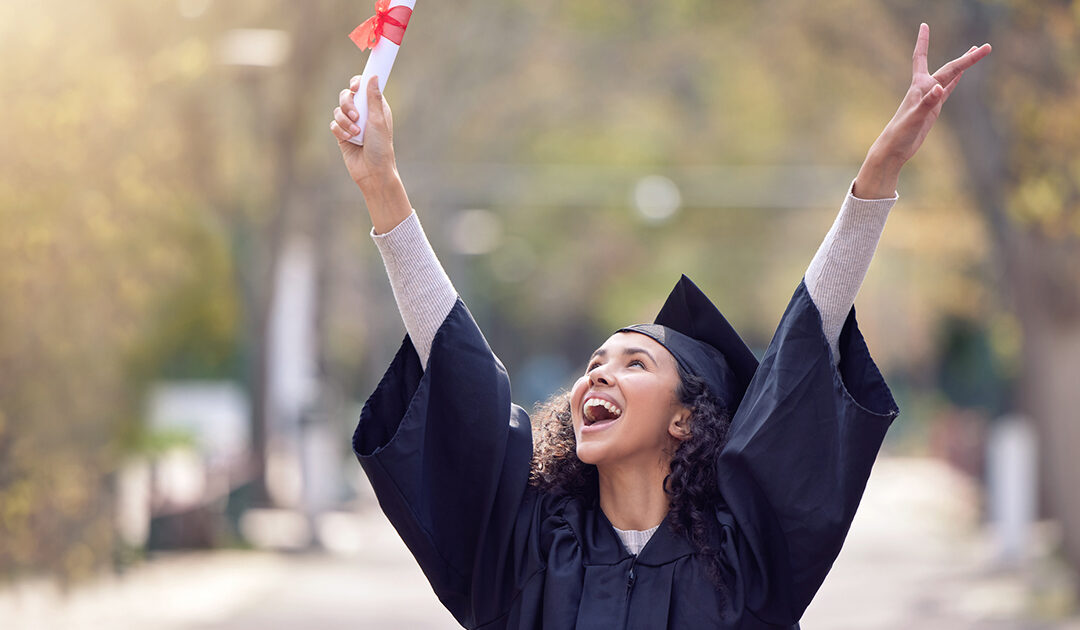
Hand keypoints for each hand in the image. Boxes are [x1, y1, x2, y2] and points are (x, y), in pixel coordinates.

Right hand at [330, 75, 398, 194]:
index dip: (357, 83)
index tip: (355, 87)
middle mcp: (363, 113)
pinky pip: (334, 124)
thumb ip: (373, 98)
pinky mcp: (342, 134)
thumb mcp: (378, 121)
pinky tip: (349, 139)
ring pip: (338, 110)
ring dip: (345, 121)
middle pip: (347, 95)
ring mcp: (351, 123)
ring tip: (356, 133)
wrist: (373, 172)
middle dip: (348, 104)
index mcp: (375, 107)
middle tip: (355, 115)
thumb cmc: (381, 147)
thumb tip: (373, 76)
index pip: (363, 87)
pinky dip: (340, 130)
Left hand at [855, 23, 990, 198]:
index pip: (921, 57)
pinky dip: (955, 81)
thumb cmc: (900, 134)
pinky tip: (962, 75)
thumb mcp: (915, 118)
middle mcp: (924, 88)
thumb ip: (927, 103)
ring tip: (975, 50)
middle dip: (967, 58)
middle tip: (986, 47)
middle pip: (949, 68)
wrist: (893, 149)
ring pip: (949, 76)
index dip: (923, 41)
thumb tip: (939, 89)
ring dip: (962, 65)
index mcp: (919, 86)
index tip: (924, 24)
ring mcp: (929, 98)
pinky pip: (947, 90)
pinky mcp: (932, 109)